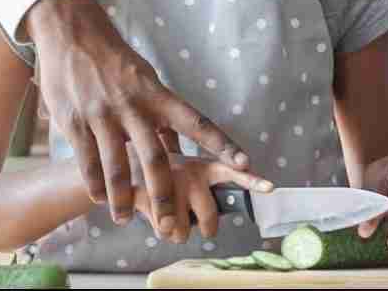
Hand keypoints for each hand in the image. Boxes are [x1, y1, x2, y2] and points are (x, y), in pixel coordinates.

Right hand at [24, 0, 250, 236]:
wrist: (72, 33)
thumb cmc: (113, 59)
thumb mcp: (144, 78)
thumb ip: (160, 111)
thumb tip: (179, 142)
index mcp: (156, 93)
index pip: (196, 121)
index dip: (221, 144)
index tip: (246, 164)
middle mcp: (133, 105)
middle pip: (155, 158)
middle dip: (164, 195)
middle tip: (169, 224)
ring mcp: (103, 114)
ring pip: (118, 168)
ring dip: (123, 199)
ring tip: (125, 218)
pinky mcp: (75, 122)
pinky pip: (88, 163)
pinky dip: (95, 186)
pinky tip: (99, 198)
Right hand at [133, 157, 272, 243]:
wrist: (116, 156)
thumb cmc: (158, 166)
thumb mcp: (184, 165)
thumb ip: (206, 177)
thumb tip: (231, 188)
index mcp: (201, 165)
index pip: (230, 171)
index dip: (251, 180)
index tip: (270, 187)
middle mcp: (187, 172)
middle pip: (208, 220)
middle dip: (204, 227)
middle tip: (194, 219)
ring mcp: (166, 183)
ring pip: (182, 231)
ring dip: (173, 228)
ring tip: (164, 206)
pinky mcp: (144, 194)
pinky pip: (159, 229)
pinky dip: (154, 225)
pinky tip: (148, 207)